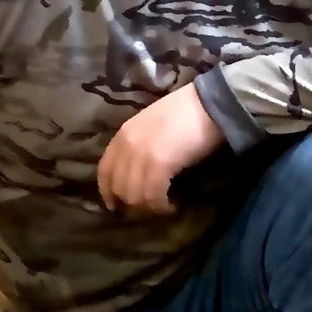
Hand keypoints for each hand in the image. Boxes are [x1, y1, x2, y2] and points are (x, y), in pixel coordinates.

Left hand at [96, 79, 223, 217]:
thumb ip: (138, 147)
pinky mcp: (158, 165)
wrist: (207, 104)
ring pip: (134, 195)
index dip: (107, 192)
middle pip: (119, 187)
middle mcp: (126, 146)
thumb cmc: (185, 112)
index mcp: (122, 135)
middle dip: (133, 203)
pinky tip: (173, 205)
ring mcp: (141, 155)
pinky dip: (162, 206)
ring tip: (165, 206)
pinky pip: (153, 196)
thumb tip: (138, 174)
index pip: (104, 171)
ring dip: (150, 207)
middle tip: (151, 207)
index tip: (115, 206)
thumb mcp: (150, 127)